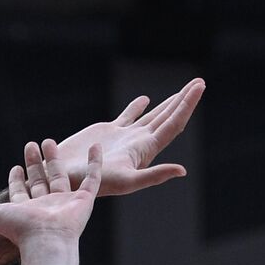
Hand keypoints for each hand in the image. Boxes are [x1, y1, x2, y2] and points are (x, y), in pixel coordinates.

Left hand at [0, 141, 102, 245]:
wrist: (48, 242)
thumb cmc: (19, 230)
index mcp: (26, 210)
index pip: (20, 191)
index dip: (16, 179)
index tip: (14, 166)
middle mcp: (45, 206)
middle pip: (39, 181)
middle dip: (34, 164)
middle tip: (30, 145)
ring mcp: (65, 203)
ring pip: (61, 178)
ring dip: (55, 161)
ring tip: (49, 142)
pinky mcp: (84, 200)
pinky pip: (93, 178)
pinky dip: (95, 164)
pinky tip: (95, 149)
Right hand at [55, 78, 204, 196]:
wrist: (64, 177)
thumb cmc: (92, 182)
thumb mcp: (125, 181)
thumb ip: (153, 176)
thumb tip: (182, 171)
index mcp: (146, 150)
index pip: (173, 124)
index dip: (188, 105)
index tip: (200, 86)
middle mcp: (140, 143)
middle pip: (168, 117)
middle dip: (184, 99)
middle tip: (200, 81)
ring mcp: (125, 137)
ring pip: (152, 116)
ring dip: (169, 102)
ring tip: (184, 89)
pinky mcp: (108, 132)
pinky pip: (128, 116)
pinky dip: (137, 106)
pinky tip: (145, 99)